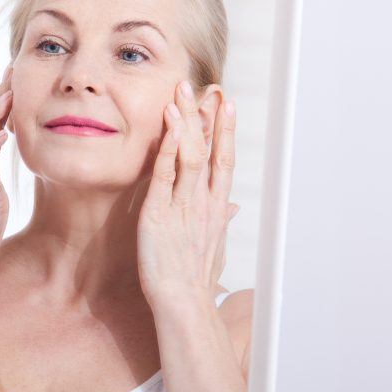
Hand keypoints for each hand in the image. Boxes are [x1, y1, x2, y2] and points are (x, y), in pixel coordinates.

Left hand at [137, 80, 239, 307]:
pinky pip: (164, 173)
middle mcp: (203, 203)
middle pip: (211, 150)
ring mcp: (183, 206)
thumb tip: (232, 208)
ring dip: (186, 121)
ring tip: (183, 93)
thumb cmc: (195, 282)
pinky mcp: (159, 213)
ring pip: (189, 154)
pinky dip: (167, 145)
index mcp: (216, 209)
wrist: (184, 305)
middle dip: (210, 117)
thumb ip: (220, 222)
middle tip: (210, 86)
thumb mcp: (213, 248)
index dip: (225, 131)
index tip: (227, 105)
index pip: (223, 161)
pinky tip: (167, 122)